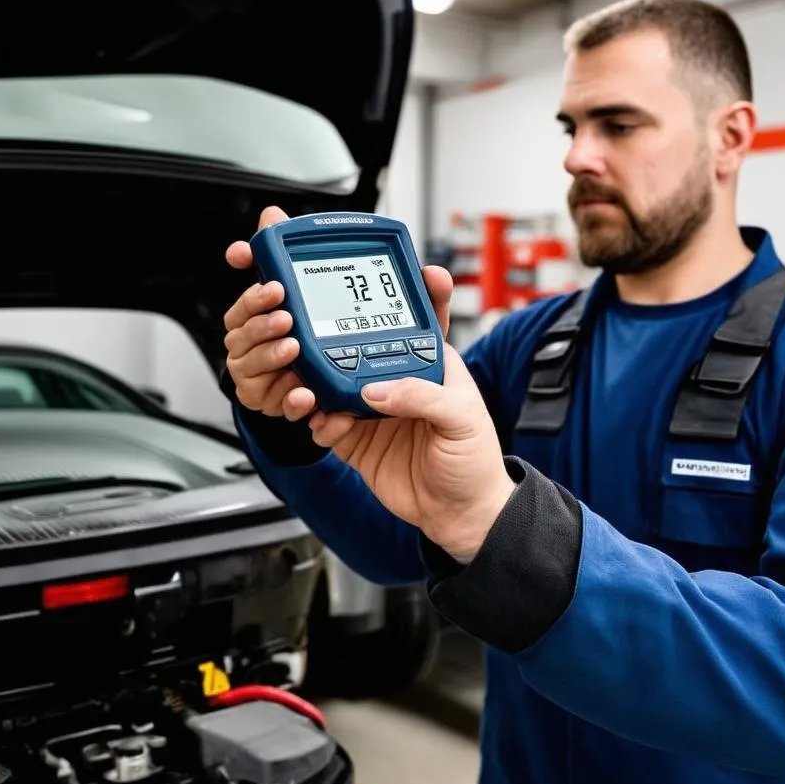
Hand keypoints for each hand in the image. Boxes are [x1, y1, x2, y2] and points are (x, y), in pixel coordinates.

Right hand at [224, 206, 515, 561]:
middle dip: (329, 337)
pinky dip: (317, 419)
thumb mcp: (462, 419)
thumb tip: (376, 390)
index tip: (377, 269)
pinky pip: (323, 421)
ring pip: (331, 381)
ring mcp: (371, 408)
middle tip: (309, 330)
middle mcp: (394, 378)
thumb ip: (422, 397)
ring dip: (314, 380)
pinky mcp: (353, 439)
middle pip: (355, 344)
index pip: (413, 316)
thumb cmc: (475, 460)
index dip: (398, 290)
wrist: (460, 514)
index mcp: (428, 362)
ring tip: (308, 384)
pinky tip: (324, 423)